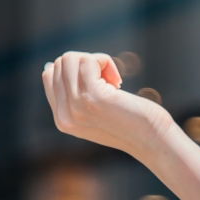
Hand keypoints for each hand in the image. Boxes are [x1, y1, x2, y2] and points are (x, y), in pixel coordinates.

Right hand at [41, 52, 167, 155]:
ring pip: (69, 59)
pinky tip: (118, 81)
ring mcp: (75, 107)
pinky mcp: (92, 97)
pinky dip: (105, 61)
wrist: (151, 139)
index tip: (97, 81)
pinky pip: (88, 60)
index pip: (49, 75)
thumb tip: (49, 65)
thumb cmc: (129, 121)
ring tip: (112, 80)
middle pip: (59, 64)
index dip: (75, 69)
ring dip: (95, 61)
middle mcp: (63, 115)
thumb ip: (73, 94)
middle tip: (108, 81)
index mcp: (61, 120)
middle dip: (86, 63)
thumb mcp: (93, 110)